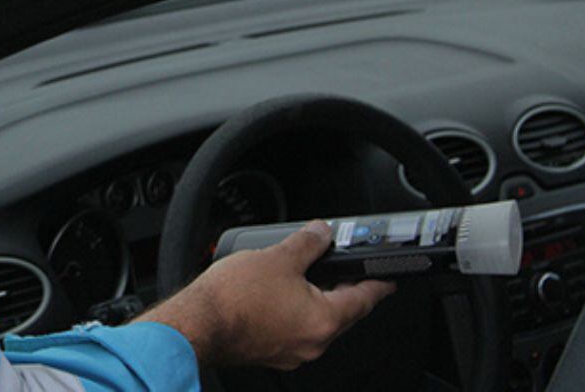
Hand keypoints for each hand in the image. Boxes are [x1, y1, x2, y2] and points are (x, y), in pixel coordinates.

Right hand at [137, 221, 395, 369]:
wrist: (197, 324)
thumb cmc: (234, 298)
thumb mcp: (279, 257)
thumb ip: (308, 242)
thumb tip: (322, 233)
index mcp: (324, 320)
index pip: (365, 299)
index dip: (378, 283)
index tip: (388, 279)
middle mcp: (313, 342)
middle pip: (342, 312)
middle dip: (343, 287)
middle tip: (343, 266)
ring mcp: (291, 351)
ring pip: (316, 321)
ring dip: (315, 299)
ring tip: (302, 273)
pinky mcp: (270, 352)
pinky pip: (293, 329)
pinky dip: (294, 311)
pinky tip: (278, 293)